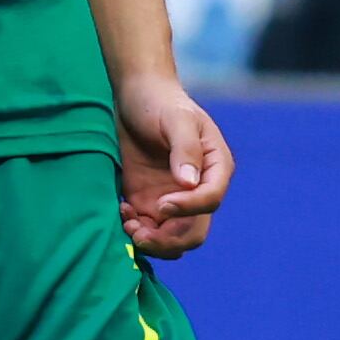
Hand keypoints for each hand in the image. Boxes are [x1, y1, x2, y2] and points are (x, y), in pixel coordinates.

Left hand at [115, 72, 231, 258]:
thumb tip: (189, 184)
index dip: (188, 209)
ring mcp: (174, 200)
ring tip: (129, 224)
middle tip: (141, 233)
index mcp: (216, 168)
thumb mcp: (177, 119)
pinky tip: (123, 211)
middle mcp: (198, 190)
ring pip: (172, 239)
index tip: (162, 204)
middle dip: (169, 240)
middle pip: (194, 232)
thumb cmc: (161, 102)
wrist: (136, 98)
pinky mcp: (150, 203)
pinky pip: (148, 230)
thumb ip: (186, 149)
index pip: (210, 200)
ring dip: (152, 242)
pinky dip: (136, 230)